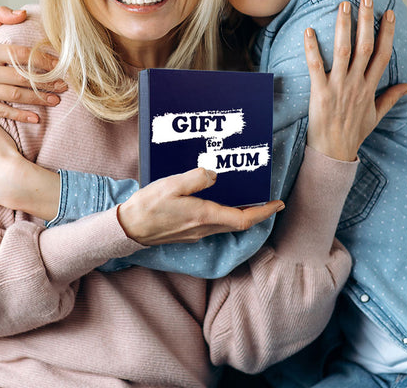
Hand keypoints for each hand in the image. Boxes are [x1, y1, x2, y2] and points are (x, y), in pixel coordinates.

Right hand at [0, 6, 65, 123]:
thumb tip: (22, 13)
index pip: (21, 55)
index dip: (43, 60)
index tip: (60, 65)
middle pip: (21, 77)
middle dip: (46, 82)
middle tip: (64, 85)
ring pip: (15, 95)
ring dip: (38, 99)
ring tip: (56, 99)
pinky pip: (2, 112)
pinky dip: (20, 116)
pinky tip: (37, 118)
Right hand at [118, 169, 283, 245]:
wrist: (129, 229)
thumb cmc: (148, 206)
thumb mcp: (171, 185)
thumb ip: (195, 178)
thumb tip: (214, 174)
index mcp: (204, 215)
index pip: (243, 218)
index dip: (263, 212)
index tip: (278, 204)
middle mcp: (203, 227)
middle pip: (239, 223)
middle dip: (257, 212)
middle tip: (269, 200)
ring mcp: (196, 232)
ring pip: (227, 224)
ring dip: (242, 213)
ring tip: (248, 198)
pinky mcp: (189, 232)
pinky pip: (215, 224)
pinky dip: (226, 214)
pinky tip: (220, 202)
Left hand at [305, 0, 406, 160]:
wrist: (333, 152)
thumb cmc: (353, 134)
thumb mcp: (375, 115)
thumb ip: (391, 97)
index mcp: (370, 88)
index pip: (382, 54)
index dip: (387, 32)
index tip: (389, 12)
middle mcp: (356, 84)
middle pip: (365, 47)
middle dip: (366, 21)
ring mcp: (338, 88)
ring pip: (343, 52)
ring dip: (343, 28)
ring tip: (342, 6)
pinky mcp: (319, 93)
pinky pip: (316, 67)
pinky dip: (312, 49)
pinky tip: (308, 31)